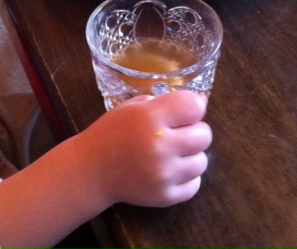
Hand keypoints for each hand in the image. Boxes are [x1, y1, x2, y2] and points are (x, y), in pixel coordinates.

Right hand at [78, 90, 211, 208]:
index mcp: (149, 117)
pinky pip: (195, 185)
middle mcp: (159, 145)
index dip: (192, 107)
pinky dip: (185, 178)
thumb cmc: (112, 132)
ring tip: (170, 154)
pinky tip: (168, 171)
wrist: (91, 169)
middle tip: (175, 134)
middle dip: (193, 132)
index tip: (183, 112)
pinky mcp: (165, 196)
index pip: (194, 106)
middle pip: (204, 135)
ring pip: (202, 161)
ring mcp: (163, 173)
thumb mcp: (132, 108)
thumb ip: (165, 102)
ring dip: (189, 156)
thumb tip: (202, 101)